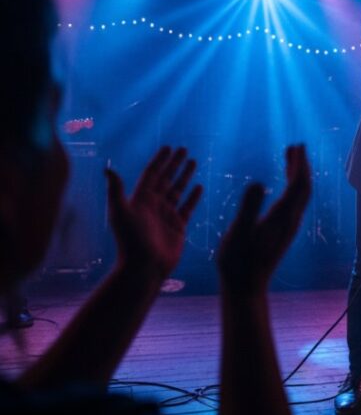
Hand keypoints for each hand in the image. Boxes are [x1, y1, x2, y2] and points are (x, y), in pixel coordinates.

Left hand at [105, 146, 202, 279]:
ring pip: (178, 190)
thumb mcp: (121, 213)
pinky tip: (199, 187)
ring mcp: (166, 215)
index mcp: (140, 199)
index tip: (168, 148)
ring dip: (185, 176)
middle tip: (184, 149)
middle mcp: (153, 205)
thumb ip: (116, 191)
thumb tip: (107, 169)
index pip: (151, 174)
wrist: (144, 267)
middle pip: (166, 179)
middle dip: (174, 164)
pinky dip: (193, 197)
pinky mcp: (178, 226)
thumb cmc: (130, 240)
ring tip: (194, 162)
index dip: (159, 161)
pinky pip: (188, 207)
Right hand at [216, 145, 311, 294]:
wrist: (245, 288)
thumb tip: (257, 183)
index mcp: (282, 217)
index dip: (299, 164)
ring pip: (300, 196)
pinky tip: (283, 186)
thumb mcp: (237, 232)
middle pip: (304, 188)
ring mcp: (288, 228)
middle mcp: (290, 221)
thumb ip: (247, 208)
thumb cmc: (237, 262)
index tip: (298, 146)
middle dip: (302, 166)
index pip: (298, 185)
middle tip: (296, 146)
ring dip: (298, 176)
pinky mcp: (282, 233)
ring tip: (290, 159)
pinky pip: (294, 204)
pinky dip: (292, 188)